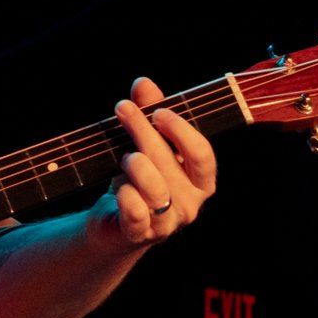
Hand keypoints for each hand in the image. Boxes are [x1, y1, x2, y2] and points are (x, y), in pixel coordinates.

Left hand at [101, 76, 216, 245]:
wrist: (115, 222)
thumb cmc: (137, 178)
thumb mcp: (145, 144)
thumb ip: (148, 112)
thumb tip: (143, 83)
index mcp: (200, 181)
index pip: (202, 154)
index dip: (181, 131)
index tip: (158, 112)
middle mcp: (189, 203)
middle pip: (170, 164)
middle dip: (144, 132)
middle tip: (123, 110)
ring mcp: (166, 222)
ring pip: (155, 189)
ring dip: (135, 165)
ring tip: (123, 157)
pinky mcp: (139, 234)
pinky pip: (135, 213)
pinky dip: (125, 196)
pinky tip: (118, 187)